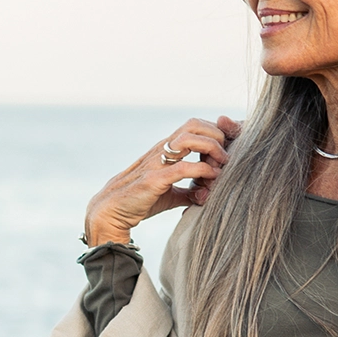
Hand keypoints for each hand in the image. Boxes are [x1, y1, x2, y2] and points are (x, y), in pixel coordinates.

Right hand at [83, 116, 241, 246]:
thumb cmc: (139, 201)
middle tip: (226, 157)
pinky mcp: (154, 179)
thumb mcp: (170, 194)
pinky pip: (182, 168)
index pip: (194, 126)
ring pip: (189, 138)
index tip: (226, 151)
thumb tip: (206, 194)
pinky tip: (210, 180)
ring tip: (221, 165)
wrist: (110, 212)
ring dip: (211, 149)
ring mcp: (157, 162)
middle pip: (194, 124)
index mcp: (166, 150)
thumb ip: (188, 190)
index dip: (214, 133)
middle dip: (216, 136)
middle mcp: (162, 150)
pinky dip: (201, 172)